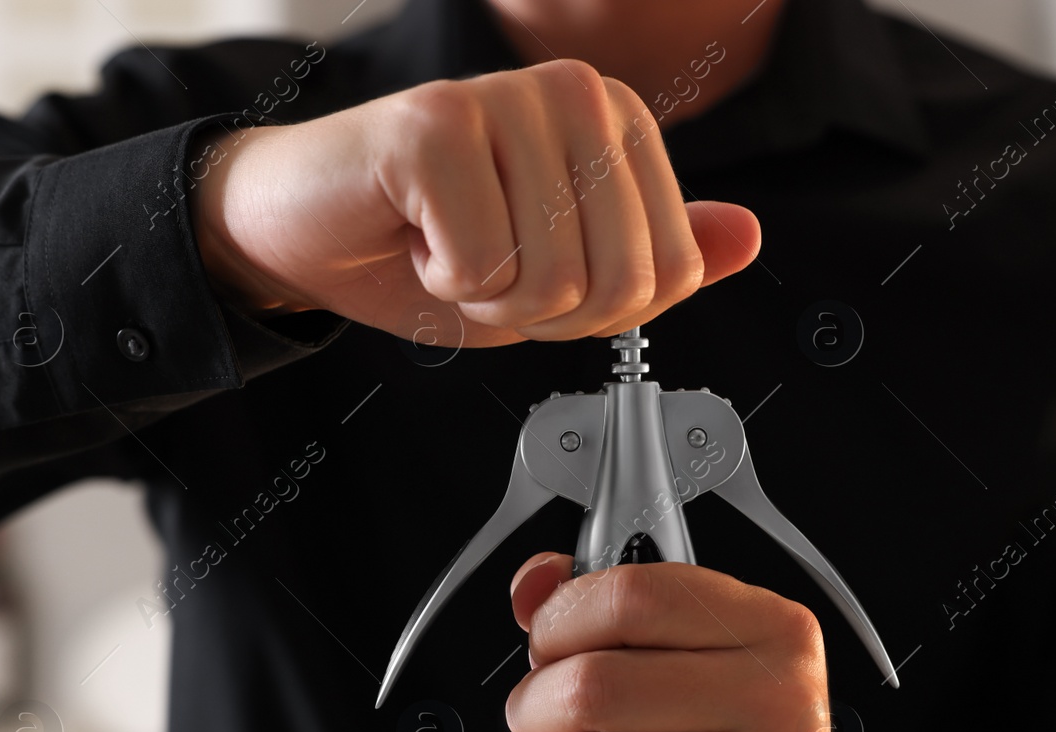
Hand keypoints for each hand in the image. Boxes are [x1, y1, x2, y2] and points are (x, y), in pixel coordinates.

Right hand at [190, 59, 759, 344]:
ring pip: (552, 278)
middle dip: (544, 312)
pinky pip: (480, 265)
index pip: (671, 272)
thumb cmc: (433, 244)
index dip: (597, 314)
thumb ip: (659, 259)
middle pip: (619, 281)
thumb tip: (745, 239)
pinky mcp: (436, 123)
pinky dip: (439, 280)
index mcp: (619, 124)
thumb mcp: (566, 272)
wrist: (309, 228)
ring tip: (449, 244)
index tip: (537, 274)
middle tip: (487, 268)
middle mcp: (575, 94)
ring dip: (487, 296)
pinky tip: (415, 232)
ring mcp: (506, 98)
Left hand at [505, 552, 876, 731]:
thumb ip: (610, 603)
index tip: (549, 642)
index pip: (632, 597)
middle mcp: (776, 700)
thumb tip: (533, 584)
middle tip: (537, 716)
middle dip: (534, 705)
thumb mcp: (701, 648)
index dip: (561, 618)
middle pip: (593, 686)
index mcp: (772, 629)